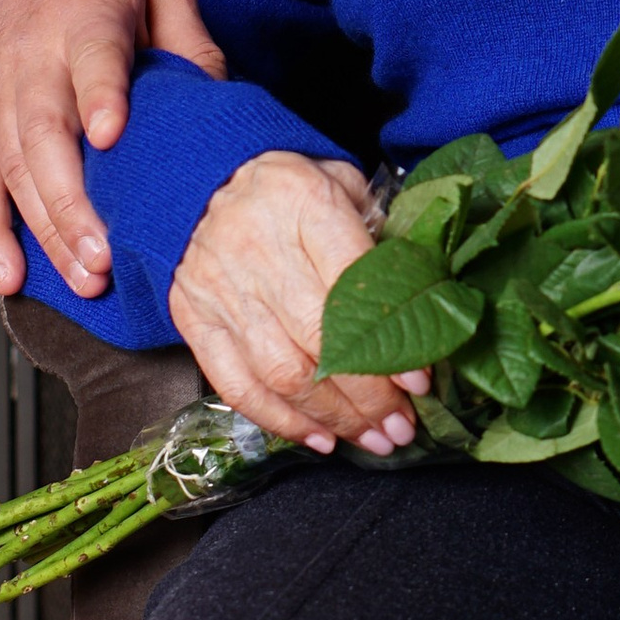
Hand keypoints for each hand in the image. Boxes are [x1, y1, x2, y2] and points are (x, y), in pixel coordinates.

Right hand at [0, 0, 224, 297]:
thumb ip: (191, 42)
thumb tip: (221, 106)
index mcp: (84, 18)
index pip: (92, 57)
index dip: (99, 95)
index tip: (111, 135)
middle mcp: (32, 59)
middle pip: (43, 133)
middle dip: (72, 201)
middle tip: (105, 258)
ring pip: (11, 169)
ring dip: (44, 230)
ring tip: (83, 280)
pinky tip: (9, 278)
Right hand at [168, 149, 428, 455]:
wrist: (202, 179)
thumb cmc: (291, 189)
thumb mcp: (343, 184)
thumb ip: (379, 235)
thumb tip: (425, 301)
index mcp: (304, 202)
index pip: (353, 283)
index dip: (389, 341)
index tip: (420, 383)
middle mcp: (257, 247)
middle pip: (319, 339)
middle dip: (368, 395)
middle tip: (402, 428)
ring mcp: (220, 288)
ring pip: (282, 372)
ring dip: (333, 417)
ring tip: (373, 439)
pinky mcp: (194, 319)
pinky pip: (237, 385)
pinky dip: (280, 421)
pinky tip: (320, 437)